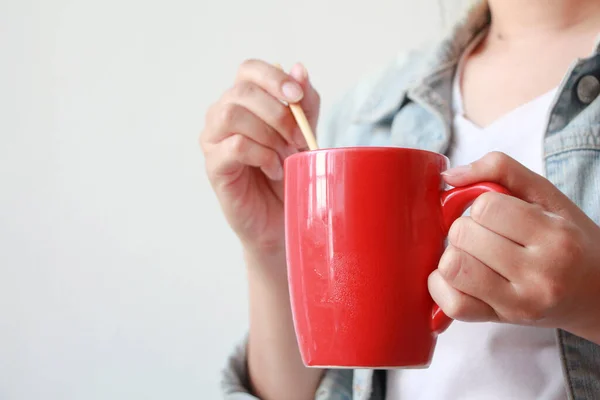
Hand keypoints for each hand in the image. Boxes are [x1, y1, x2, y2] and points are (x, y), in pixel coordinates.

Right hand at [200, 60, 319, 256]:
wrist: (283, 217)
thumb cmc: (290, 173)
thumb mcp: (305, 133)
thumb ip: (304, 103)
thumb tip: (299, 69)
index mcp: (244, 101)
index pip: (249, 70)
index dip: (273, 78)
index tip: (297, 97)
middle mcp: (222, 114)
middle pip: (242, 92)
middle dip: (279, 114)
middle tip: (300, 140)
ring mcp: (213, 140)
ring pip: (233, 115)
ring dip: (268, 135)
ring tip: (285, 156)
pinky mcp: (214, 166)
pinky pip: (235, 146)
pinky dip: (262, 156)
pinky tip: (274, 170)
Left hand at [429, 152, 599, 342]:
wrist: (596, 294)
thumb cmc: (568, 240)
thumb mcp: (547, 196)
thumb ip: (501, 169)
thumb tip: (449, 175)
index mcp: (555, 237)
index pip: (485, 207)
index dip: (481, 205)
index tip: (496, 213)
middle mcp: (540, 274)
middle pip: (462, 235)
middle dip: (466, 228)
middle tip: (486, 235)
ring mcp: (519, 303)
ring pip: (452, 267)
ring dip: (454, 255)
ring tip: (475, 255)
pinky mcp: (500, 321)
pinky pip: (451, 303)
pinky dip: (443, 286)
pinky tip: (462, 277)